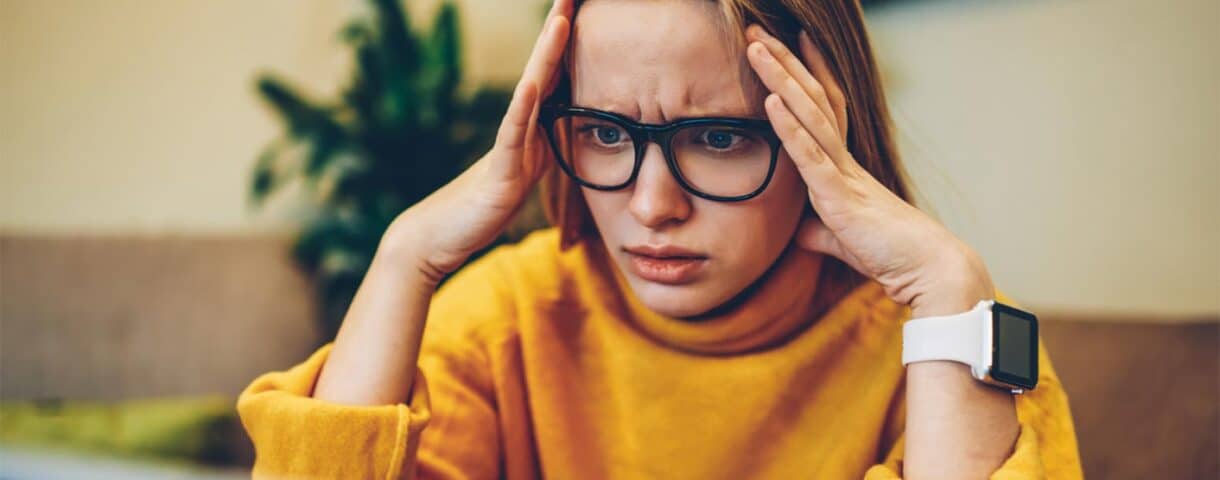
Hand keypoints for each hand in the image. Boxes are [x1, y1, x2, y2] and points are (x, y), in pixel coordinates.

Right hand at [384, 0, 572, 285]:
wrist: (439, 237)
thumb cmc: (480, 208)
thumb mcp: (524, 175)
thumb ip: (543, 150)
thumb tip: (567, 135)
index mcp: (529, 127)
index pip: (556, 76)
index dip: (571, 43)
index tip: (584, 8)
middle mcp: (518, 127)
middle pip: (544, 69)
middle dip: (560, 30)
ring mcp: (508, 146)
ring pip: (531, 93)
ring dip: (546, 55)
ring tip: (560, 20)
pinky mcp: (499, 172)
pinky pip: (512, 136)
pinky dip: (522, 109)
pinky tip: (530, 83)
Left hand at [744, 25, 993, 316]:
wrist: (927, 271)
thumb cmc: (891, 255)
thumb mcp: (844, 240)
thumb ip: (821, 232)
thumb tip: (802, 233)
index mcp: (846, 167)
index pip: (824, 109)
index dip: (808, 74)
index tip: (792, 41)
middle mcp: (845, 161)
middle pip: (812, 98)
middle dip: (784, 62)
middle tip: (757, 29)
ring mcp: (843, 173)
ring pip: (808, 115)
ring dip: (780, 79)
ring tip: (756, 46)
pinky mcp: (840, 196)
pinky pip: (810, 155)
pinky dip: (789, 127)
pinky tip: (772, 100)